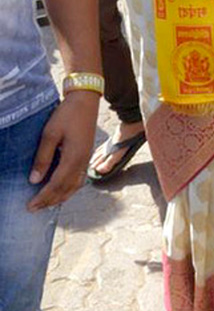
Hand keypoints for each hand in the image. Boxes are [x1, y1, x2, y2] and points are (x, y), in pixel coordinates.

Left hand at [27, 92, 99, 211]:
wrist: (86, 100)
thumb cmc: (67, 114)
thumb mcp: (50, 133)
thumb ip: (43, 157)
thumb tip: (34, 179)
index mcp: (73, 158)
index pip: (56, 185)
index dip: (43, 197)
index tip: (30, 206)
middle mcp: (82, 162)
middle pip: (66, 189)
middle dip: (50, 201)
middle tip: (34, 209)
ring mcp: (86, 159)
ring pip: (74, 186)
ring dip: (60, 197)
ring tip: (47, 204)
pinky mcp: (86, 155)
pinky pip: (79, 179)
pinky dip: (69, 189)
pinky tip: (62, 189)